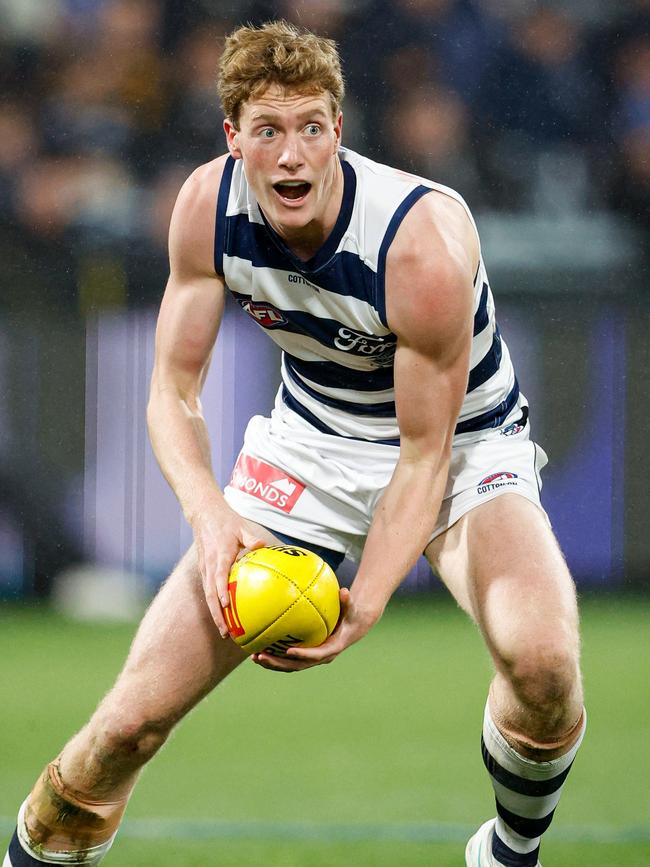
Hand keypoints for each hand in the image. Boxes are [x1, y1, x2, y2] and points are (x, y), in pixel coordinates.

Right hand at [192, 508, 269, 637]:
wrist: (204, 514)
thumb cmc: (226, 521)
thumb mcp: (241, 527)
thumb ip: (251, 538)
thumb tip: (263, 545)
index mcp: (220, 555)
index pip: (219, 577)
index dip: (221, 592)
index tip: (226, 605)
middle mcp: (210, 565)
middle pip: (210, 594)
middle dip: (217, 614)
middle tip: (225, 632)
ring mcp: (205, 568)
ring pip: (207, 595)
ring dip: (214, 613)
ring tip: (224, 631)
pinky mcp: (204, 569)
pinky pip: (208, 589)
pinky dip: (213, 604)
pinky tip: (223, 614)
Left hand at [251, 588, 378, 672]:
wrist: (352, 627)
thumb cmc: (350, 615)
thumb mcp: (350, 609)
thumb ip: (347, 601)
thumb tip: (344, 591)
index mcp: (332, 648)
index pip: (316, 655)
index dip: (302, 654)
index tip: (288, 650)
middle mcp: (320, 657)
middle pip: (297, 665)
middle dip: (278, 663)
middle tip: (261, 656)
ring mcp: (312, 658)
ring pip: (290, 665)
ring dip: (272, 663)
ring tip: (254, 657)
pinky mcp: (305, 655)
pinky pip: (288, 659)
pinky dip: (274, 657)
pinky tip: (258, 650)